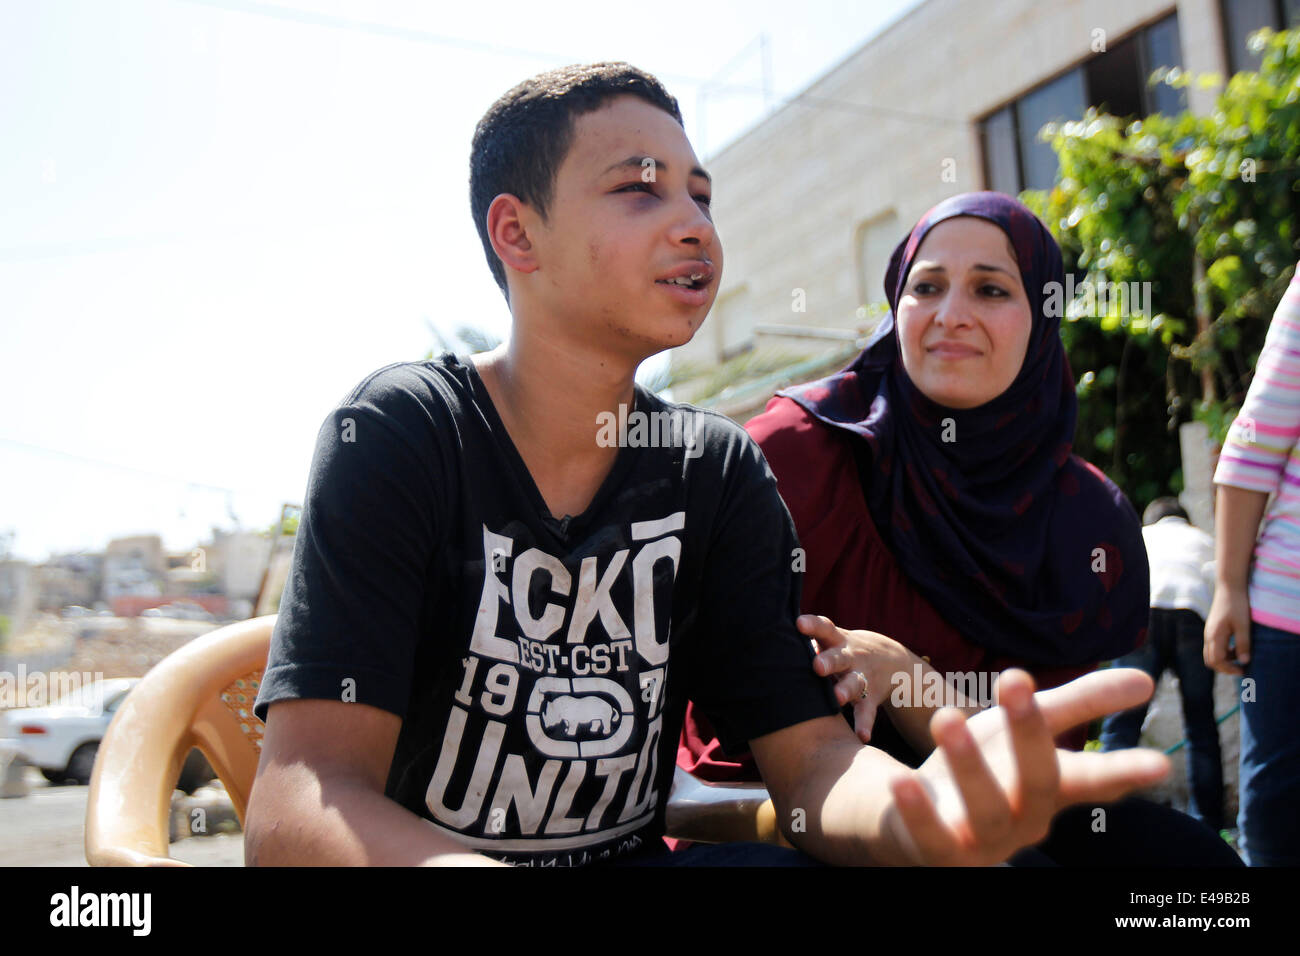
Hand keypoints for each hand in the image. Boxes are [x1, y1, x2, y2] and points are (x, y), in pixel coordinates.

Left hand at [799, 614, 914, 742]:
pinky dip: (865, 724)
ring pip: (854, 683)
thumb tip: (771, 643)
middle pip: (839, 657)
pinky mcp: (871, 697)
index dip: (812, 625)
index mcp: (836, 640)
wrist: (891, 660)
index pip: (824, 628)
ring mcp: (862, 677)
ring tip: (838, 698)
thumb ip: (807, 641)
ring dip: (846, 690)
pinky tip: (862, 736)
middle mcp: (850, 657)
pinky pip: (867, 711)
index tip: (799, 623)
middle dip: (829, 661)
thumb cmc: (844, 648)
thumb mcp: (831, 638)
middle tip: (817, 666)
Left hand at [880, 668, 1168, 865]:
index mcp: (1052, 787)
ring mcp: (984, 842)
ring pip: (986, 809)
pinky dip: (919, 810)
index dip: (1125, 773)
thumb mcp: (1024, 728)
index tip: (1159, 764)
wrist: (917, 812)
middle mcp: (1026, 819)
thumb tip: (1145, 680)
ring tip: (947, 716)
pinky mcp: (938, 853)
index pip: (1093, 779)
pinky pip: (932, 836)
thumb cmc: (986, 765)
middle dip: (1029, 733)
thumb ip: (1080, 704)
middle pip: (1037, 781)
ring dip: (969, 764)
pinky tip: (902, 780)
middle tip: (1016, 677)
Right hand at [1204, 585, 1250, 674]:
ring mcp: (1209, 632)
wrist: (1229, 587)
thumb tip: (1244, 662)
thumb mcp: (1243, 625)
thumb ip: (1243, 644)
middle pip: (1211, 660)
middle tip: (1241, 669)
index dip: (1229, 669)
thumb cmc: (1237, 605)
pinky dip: (1224, 652)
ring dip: (1225, 660)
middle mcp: (1208, 636)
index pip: (1217, 660)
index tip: (1243, 671)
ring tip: (1241, 657)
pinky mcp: (1212, 629)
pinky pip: (1214, 646)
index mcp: (1215, 636)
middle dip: (1224, 668)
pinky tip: (1236, 647)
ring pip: (1211, 654)